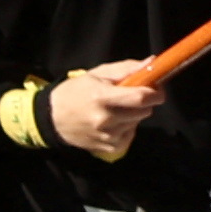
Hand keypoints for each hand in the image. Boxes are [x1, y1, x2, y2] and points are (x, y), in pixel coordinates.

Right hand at [42, 62, 161, 159]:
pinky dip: (127, 127)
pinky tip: (113, 122)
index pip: (141, 97)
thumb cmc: (75, 92)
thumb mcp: (96, 74)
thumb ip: (126, 69)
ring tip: (116, 109)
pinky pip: (131, 134)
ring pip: (138, 122)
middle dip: (144, 102)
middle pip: (144, 111)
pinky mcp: (110, 148)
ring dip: (133, 114)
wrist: (52, 119)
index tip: (157, 88)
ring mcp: (109, 136)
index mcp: (102, 97)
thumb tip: (152, 63)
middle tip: (132, 96)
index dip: (155, 92)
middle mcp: (107, 119)